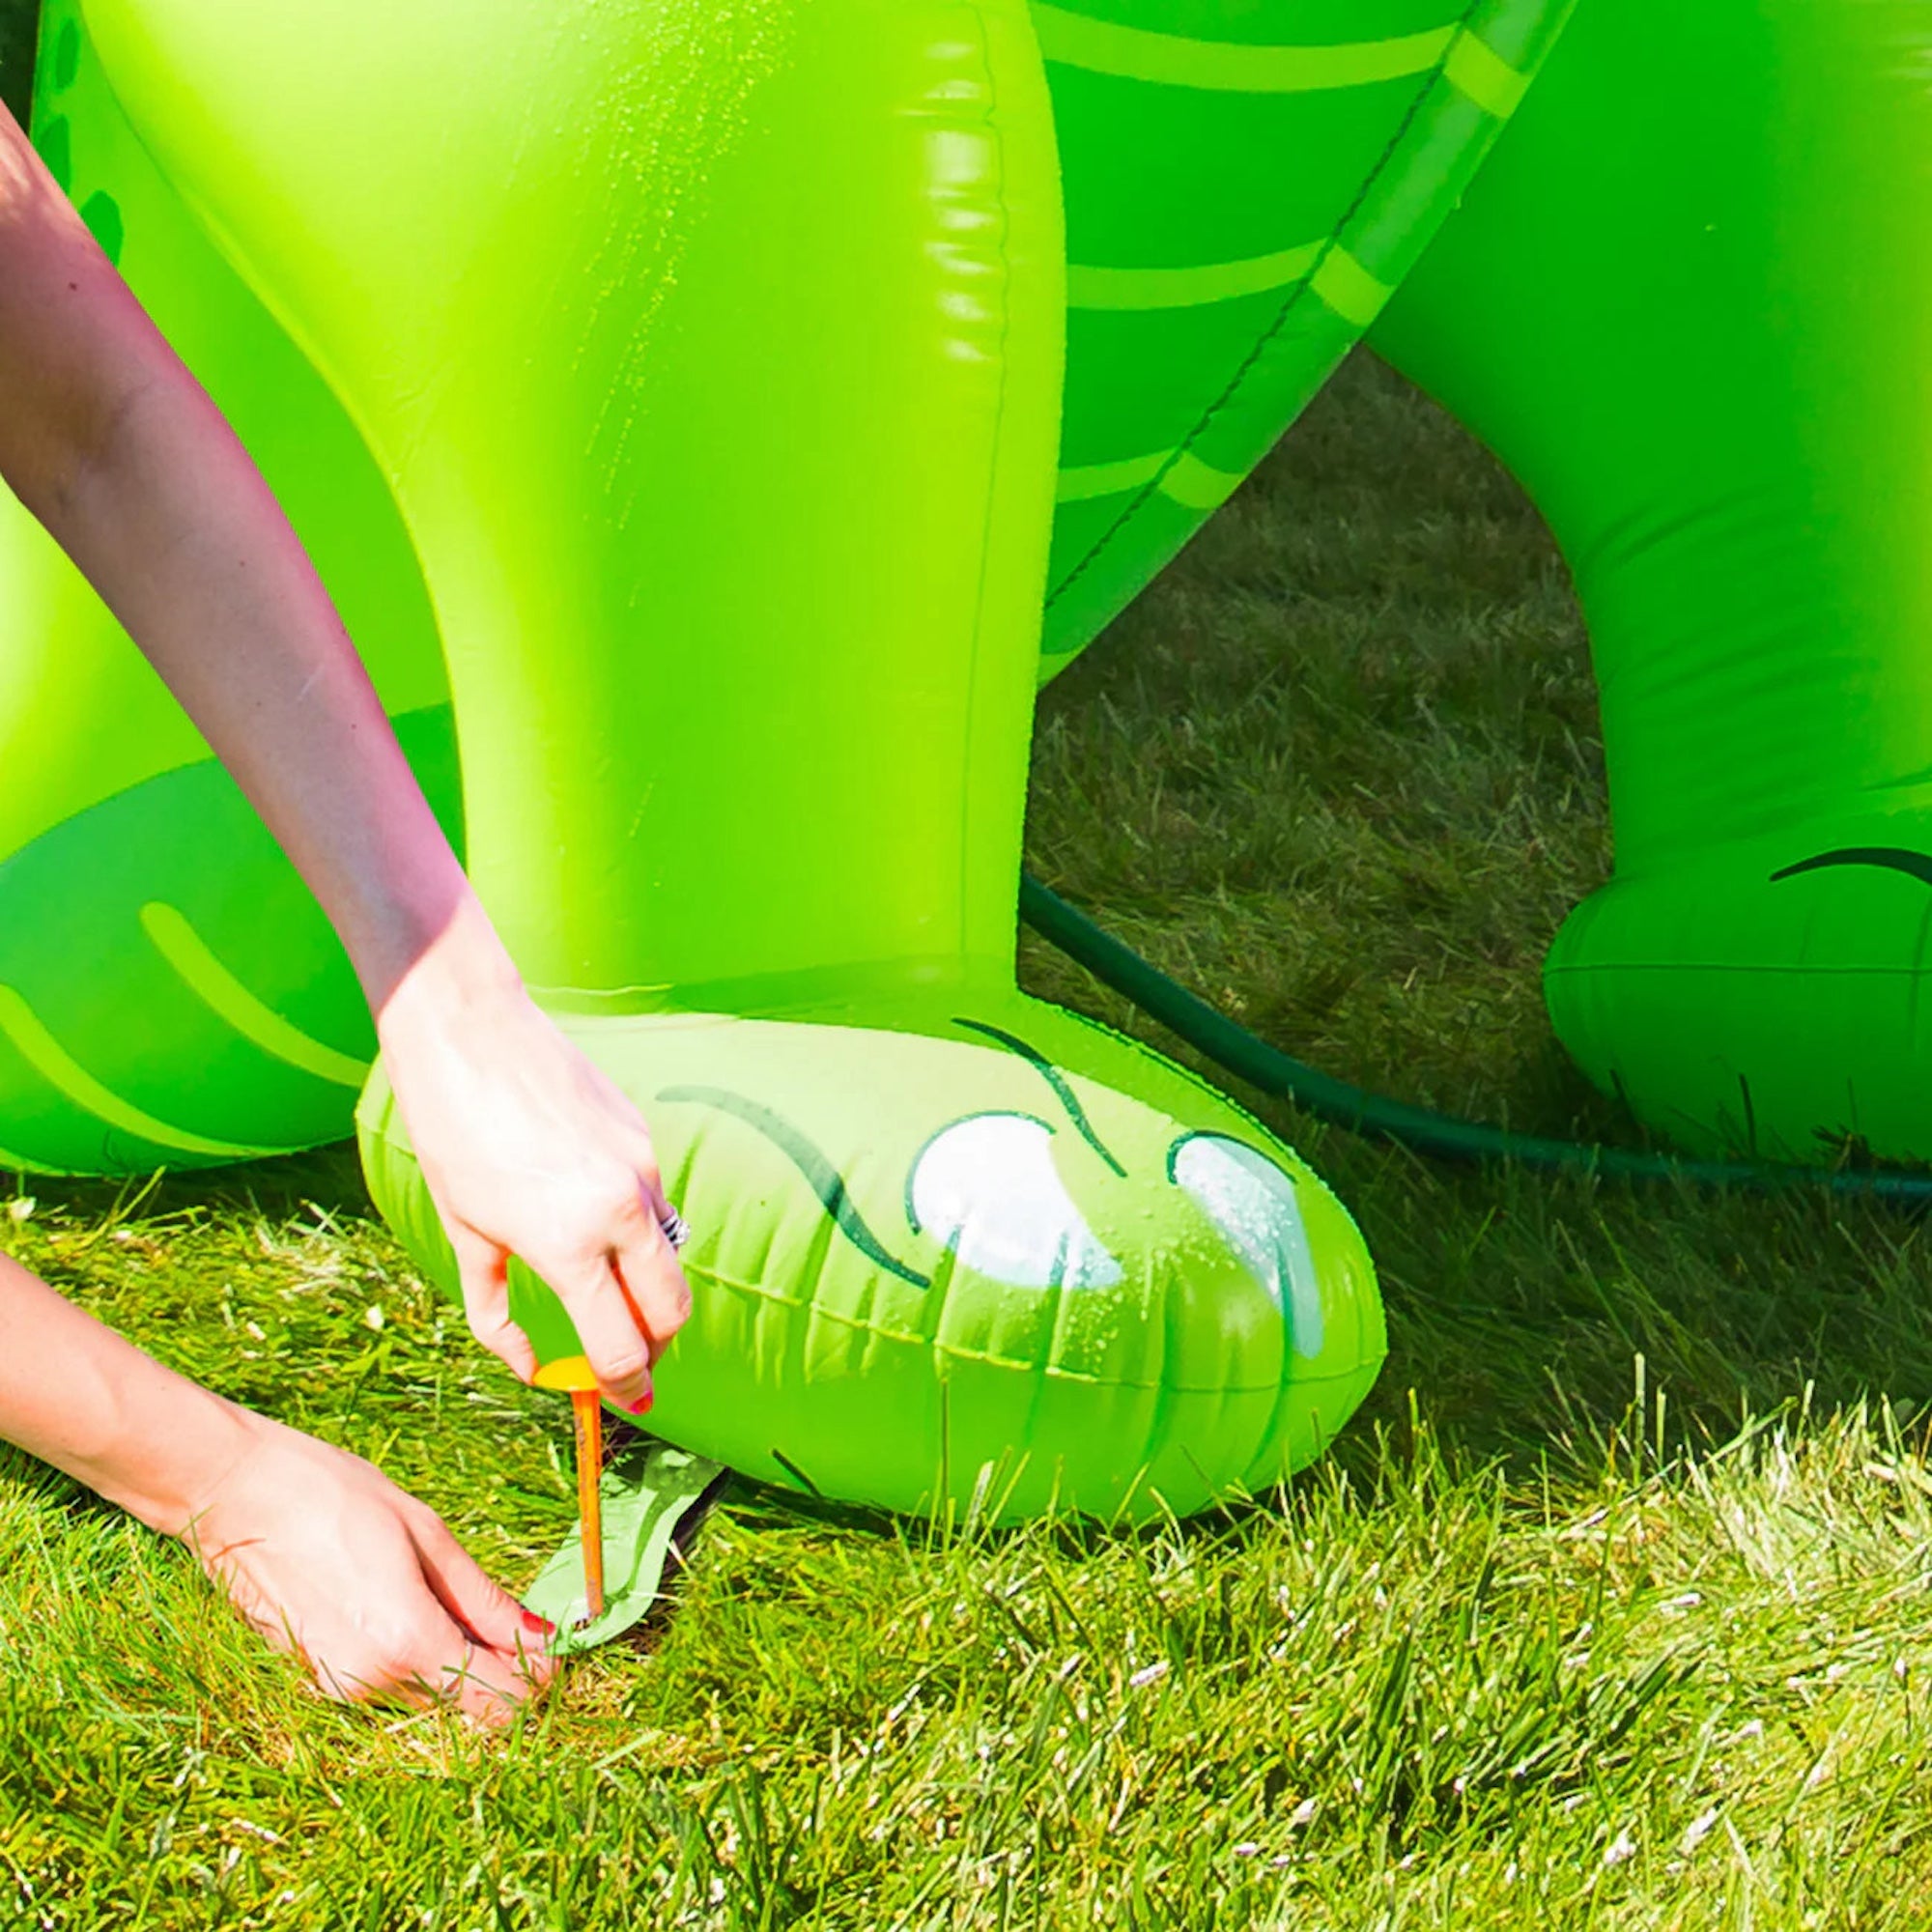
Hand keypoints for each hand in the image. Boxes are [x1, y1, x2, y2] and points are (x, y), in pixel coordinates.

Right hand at [181, 1410, 555, 1723]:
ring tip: (460, 1601)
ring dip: (458, 1666)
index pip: (497, 1703)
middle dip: (501, 1674)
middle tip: (517, 1622)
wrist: (233, 1494)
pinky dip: (416, 1659)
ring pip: (427, 1700)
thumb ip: (484, 1598)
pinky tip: (414, 1605)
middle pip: (465, 1709)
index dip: (536, 1680)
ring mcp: (337, 1687)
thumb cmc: (333, 1495)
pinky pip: (387, 1683)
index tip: (552, 1644)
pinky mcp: (314, 1678)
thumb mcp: (427, 1534)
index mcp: (407, 1643)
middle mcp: (371, 1682)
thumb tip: (541, 1637)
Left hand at [374, 899, 692, 1412]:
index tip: (617, 1400)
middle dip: (655, 1348)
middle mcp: (621, 1210)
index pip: (621, 1345)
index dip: (621, 1385)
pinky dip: (637, 1233)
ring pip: (671, 1257)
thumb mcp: (466, 1234)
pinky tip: (591, 1218)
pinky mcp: (644, 1138)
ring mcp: (642, 1170)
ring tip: (604, 1292)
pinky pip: (657, 1205)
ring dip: (648, 1289)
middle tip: (626, 1362)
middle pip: (671, 1311)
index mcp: (570, 1244)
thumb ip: (498, 1312)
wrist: (471, 1033)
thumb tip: (530, 1368)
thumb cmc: (452, 1132)